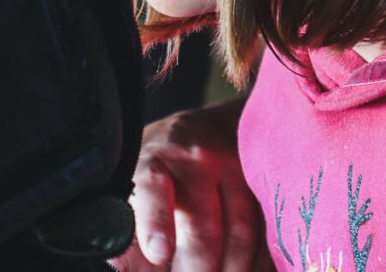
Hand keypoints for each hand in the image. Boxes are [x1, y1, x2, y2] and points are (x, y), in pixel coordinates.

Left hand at [109, 99, 272, 270]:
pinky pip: (269, 228)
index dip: (156, 220)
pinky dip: (262, 261)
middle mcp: (196, 159)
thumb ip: (124, 231)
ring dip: (232, 271)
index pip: (152, 186)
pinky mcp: (266, 181)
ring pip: (241, 231)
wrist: (212, 127)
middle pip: (202, 225)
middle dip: (198, 270)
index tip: (158, 253)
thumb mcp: (134, 186)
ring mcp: (237, 168)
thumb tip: (116, 264)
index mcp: (153, 161)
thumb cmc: (163, 169)